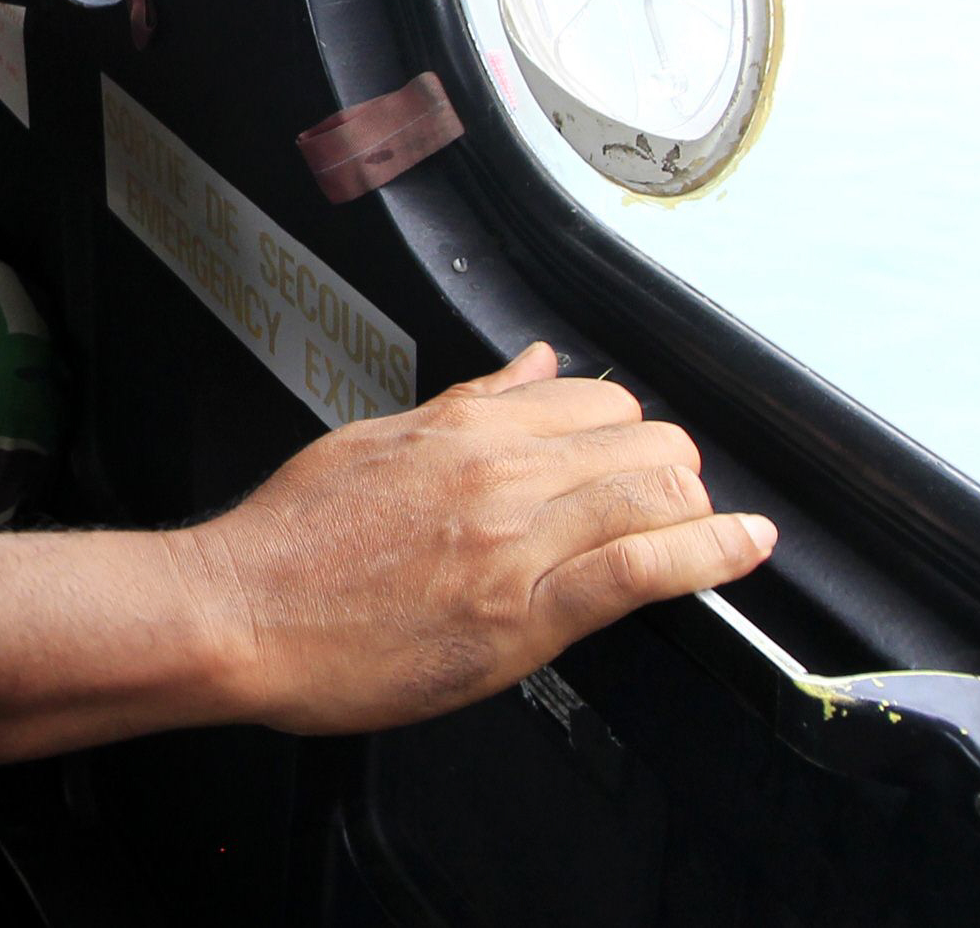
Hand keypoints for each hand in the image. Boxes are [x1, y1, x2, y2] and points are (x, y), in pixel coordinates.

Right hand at [176, 343, 771, 733]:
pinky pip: (641, 569)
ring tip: (718, 531)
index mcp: (459, 426)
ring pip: (657, 492)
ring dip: (702, 511)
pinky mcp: (523, 612)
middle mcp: (496, 470)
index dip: (632, 431)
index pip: (595, 398)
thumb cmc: (288, 541)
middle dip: (677, 469)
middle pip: (645, 440)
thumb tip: (533, 366)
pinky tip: (742, 549)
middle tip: (674, 503)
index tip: (639, 460)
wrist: (236, 613)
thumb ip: (465, 405)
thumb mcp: (373, 441)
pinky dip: (708, 555)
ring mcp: (513, 540)